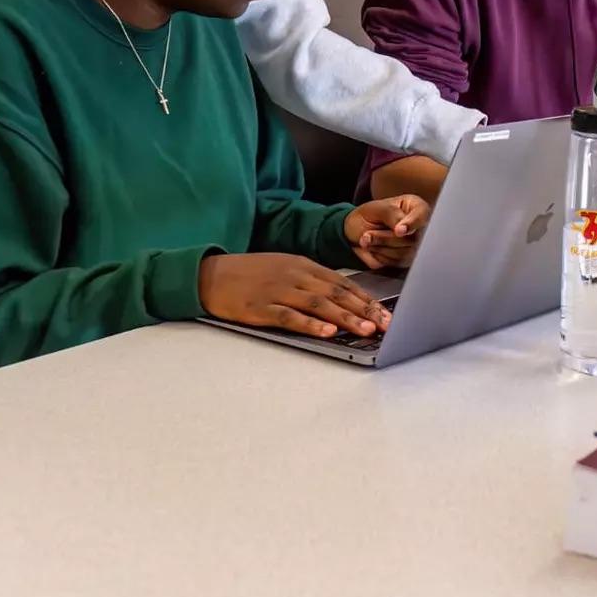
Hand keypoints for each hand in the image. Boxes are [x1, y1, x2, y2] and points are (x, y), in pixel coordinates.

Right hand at [198, 253, 389, 338]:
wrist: (210, 274)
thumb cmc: (250, 274)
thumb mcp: (285, 269)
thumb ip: (311, 282)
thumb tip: (342, 299)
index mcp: (303, 265)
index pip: (343, 283)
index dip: (366, 299)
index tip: (386, 313)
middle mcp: (295, 275)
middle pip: (337, 293)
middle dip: (365, 310)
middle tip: (386, 324)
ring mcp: (278, 290)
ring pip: (320, 304)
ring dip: (346, 318)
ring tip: (366, 330)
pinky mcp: (261, 307)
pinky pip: (290, 316)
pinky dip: (311, 324)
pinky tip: (327, 331)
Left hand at [344, 195, 430, 269]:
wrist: (356, 233)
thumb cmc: (368, 215)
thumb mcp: (376, 208)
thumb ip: (391, 214)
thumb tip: (403, 230)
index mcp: (416, 207)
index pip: (422, 215)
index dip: (411, 224)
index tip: (399, 231)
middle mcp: (420, 226)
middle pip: (414, 238)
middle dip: (385, 238)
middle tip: (367, 234)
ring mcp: (415, 245)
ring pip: (405, 253)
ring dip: (381, 247)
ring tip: (367, 239)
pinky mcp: (407, 260)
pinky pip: (398, 263)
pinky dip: (381, 257)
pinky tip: (375, 248)